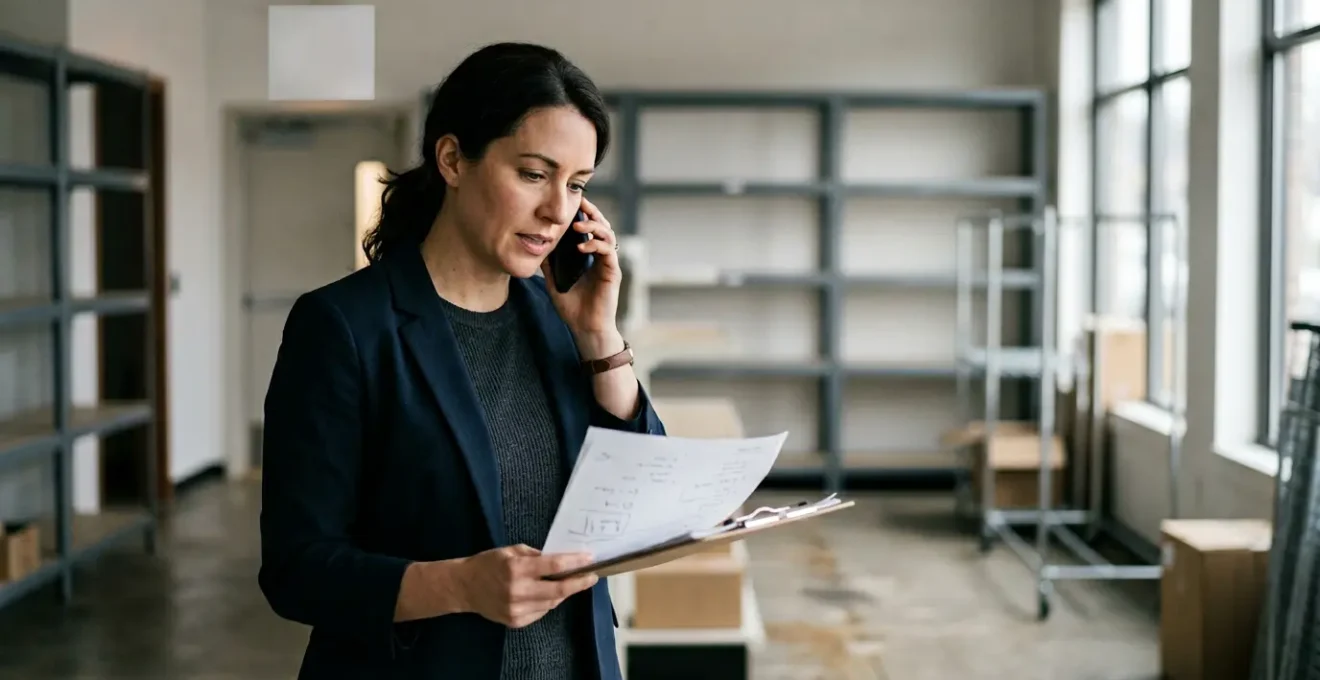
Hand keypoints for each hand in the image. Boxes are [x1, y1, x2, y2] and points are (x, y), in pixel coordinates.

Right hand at [455, 544, 597, 627]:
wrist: (464, 587)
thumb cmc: (488, 563)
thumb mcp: (511, 551)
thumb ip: (536, 555)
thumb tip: (561, 559)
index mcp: (516, 569)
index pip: (554, 567)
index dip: (575, 563)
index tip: (590, 559)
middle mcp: (517, 591)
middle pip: (559, 591)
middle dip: (579, 583)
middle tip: (592, 577)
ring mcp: (516, 609)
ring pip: (552, 603)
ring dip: (564, 593)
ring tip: (570, 583)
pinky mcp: (515, 621)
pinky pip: (541, 612)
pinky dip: (548, 602)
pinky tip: (546, 593)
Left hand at [541, 196, 623, 352]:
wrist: (585, 329)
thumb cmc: (573, 308)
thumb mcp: (554, 281)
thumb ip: (549, 264)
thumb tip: (537, 246)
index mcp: (589, 256)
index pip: (590, 229)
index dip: (584, 214)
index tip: (573, 203)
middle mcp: (601, 257)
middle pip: (602, 226)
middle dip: (592, 212)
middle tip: (580, 203)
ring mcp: (608, 263)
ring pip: (608, 234)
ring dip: (594, 226)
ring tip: (578, 224)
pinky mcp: (612, 272)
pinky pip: (608, 252)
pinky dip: (597, 245)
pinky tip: (582, 247)